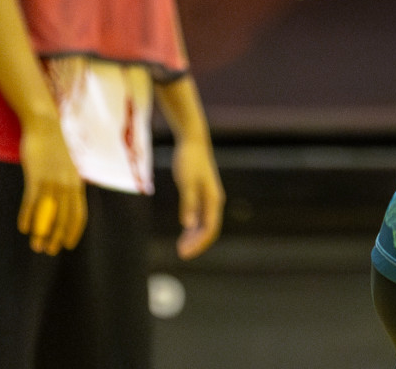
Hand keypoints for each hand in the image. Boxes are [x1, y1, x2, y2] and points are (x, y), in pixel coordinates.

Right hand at [17, 117, 86, 255]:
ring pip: (49, 211)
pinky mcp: (36, 176)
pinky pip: (32, 200)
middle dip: (57, 236)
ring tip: (36, 245)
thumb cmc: (54, 150)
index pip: (79, 212)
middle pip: (65, 216)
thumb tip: (63, 205)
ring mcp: (52, 180)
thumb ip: (67, 187)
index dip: (73, 230)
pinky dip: (28, 215)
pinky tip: (23, 227)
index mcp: (76, 183)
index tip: (68, 244)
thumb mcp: (66, 170)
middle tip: (49, 250)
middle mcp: (67, 184)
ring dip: (42, 231)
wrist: (45, 127)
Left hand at [172, 137, 223, 259]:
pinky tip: (184, 232)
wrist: (193, 142)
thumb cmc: (189, 160)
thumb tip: (188, 225)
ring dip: (195, 237)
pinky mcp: (203, 194)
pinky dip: (194, 227)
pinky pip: (201, 216)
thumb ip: (188, 203)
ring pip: (206, 224)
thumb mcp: (186, 182)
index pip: (210, 228)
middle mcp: (214, 201)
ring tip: (181, 247)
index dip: (199, 243)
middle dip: (197, 243)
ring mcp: (209, 198)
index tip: (185, 253)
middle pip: (210, 229)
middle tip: (181, 254)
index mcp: (213, 199)